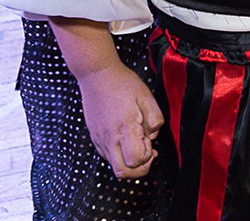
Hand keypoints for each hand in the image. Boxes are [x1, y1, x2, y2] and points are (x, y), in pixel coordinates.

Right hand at [76, 62, 162, 178]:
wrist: (97, 76)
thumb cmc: (123, 84)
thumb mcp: (147, 97)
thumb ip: (155, 119)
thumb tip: (153, 136)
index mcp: (124, 129)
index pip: (135, 161)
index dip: (147, 157)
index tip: (152, 143)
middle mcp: (109, 139)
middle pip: (122, 173)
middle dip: (138, 169)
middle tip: (147, 153)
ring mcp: (99, 140)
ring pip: (113, 166)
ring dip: (129, 162)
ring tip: (138, 143)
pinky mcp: (94, 138)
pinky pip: (107, 156)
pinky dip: (119, 155)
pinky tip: (127, 140)